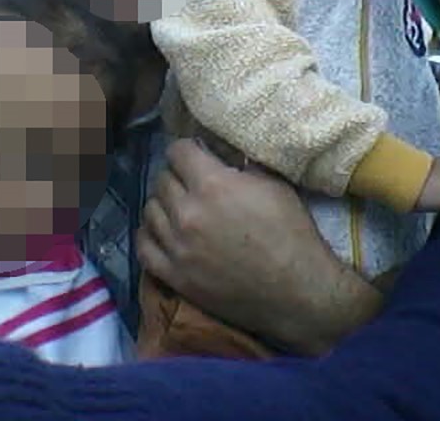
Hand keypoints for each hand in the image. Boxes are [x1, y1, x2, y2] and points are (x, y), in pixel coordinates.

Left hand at [137, 139, 383, 354]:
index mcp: (213, 184)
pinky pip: (143, 246)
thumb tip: (222, 154)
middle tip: (194, 182)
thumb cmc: (291, 232)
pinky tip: (164, 231)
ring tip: (180, 207)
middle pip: (163, 179)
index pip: (178, 151)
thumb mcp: (274, 184)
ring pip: (150, 209)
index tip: (197, 154)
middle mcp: (187, 212)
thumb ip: (242, 164)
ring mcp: (176, 246)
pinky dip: (150, 234)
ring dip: (164, 203)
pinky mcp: (174, 275)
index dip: (189, 149)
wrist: (296, 291)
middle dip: (178, 175)